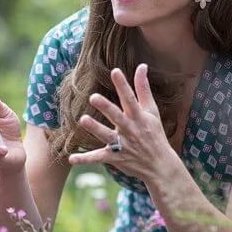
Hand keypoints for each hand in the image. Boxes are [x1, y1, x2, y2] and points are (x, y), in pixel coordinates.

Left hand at [68, 64, 174, 180]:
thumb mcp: (152, 110)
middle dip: (106, 107)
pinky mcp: (116, 158)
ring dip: (95, 128)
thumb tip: (142, 66)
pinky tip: (71, 158)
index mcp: (139, 117)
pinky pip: (99, 158)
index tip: (115, 71)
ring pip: (107, 136)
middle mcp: (131, 129)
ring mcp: (123, 145)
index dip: (123, 85)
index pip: (130, 98)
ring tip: (83, 119)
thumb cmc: (154, 133)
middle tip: (93, 97)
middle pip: (117, 116)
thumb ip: (143, 88)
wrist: (160, 165)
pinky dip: (86, 159)